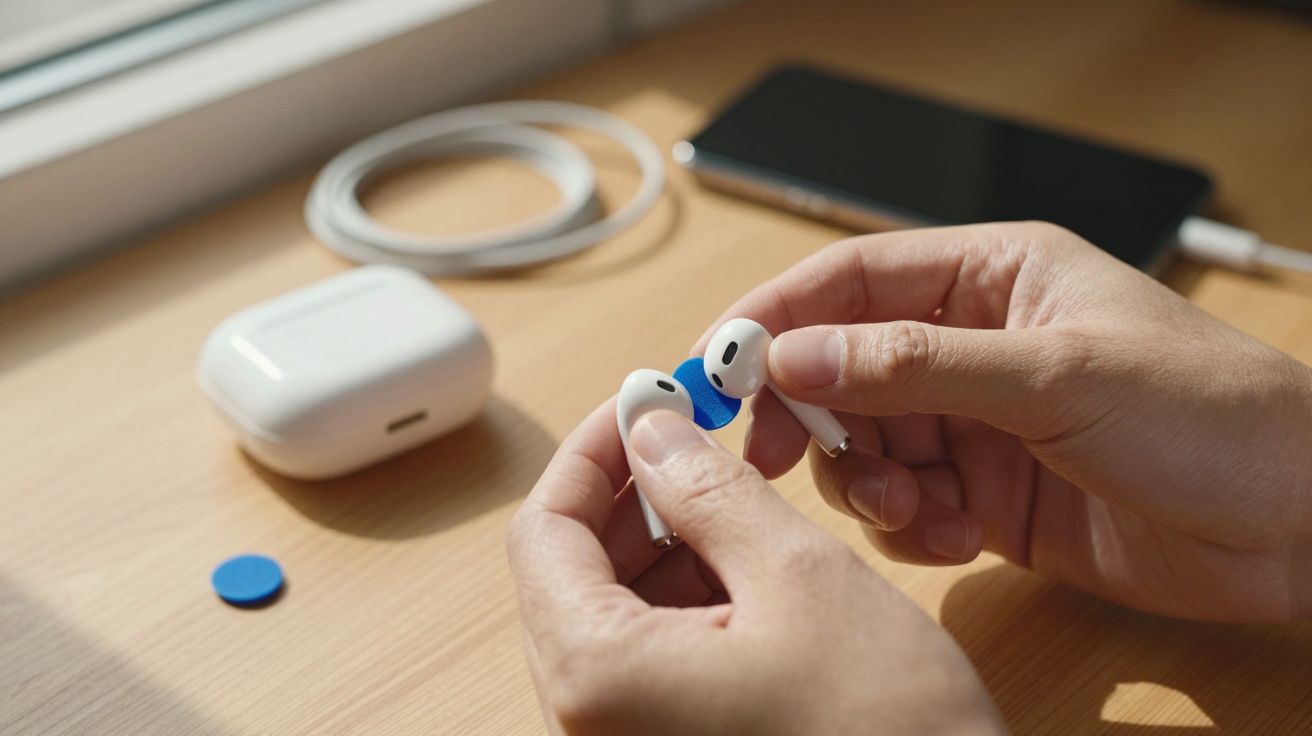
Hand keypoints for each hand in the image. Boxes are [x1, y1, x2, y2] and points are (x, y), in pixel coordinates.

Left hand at [507, 400, 1001, 734]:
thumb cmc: (886, 730)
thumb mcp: (798, 576)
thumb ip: (710, 488)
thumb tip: (651, 429)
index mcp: (597, 675)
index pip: (543, 531)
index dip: (592, 453)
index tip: (644, 401)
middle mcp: (587, 721)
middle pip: (568, 573)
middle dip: (630, 496)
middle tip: (697, 439)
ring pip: (609, 613)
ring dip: (661, 545)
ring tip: (736, 506)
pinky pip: (644, 660)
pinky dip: (683, 601)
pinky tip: (745, 573)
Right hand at [696, 221, 1311, 622]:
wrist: (1299, 525)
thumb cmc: (1208, 414)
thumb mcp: (1053, 375)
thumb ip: (914, 364)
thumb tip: (795, 355)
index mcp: (991, 278)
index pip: (851, 281)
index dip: (776, 317)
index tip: (716, 364)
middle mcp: (972, 346)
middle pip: (839, 368)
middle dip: (805, 414)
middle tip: (771, 455)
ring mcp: (976, 424)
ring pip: (862, 445)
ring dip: (861, 482)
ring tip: (905, 507)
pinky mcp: (986, 496)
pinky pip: (902, 505)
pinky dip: (904, 527)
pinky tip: (948, 538)